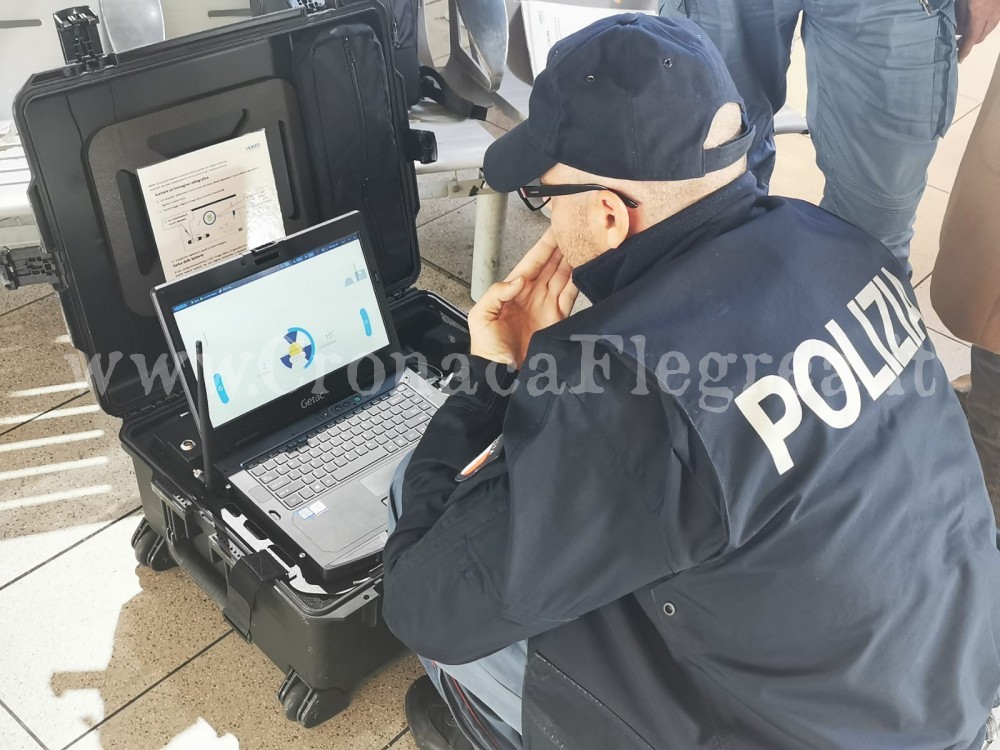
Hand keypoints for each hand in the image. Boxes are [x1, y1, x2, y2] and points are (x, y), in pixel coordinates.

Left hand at [469, 229, 578, 367]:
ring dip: (571, 261)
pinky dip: (577, 282)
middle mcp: (531, 295)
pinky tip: (583, 269)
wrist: (501, 375)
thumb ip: (496, 293)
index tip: (554, 230)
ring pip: (562, 277)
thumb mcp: (480, 316)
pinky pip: (569, 296)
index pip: (531, 263)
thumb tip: (520, 280)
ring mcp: (545, 306)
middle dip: (561, 248)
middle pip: (549, 266)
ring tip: (582, 244)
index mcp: (511, 291)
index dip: (543, 247)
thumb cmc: (486, 349)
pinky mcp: (558, 319)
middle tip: (574, 230)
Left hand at [956, 0, 999, 61]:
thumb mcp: (960, 1)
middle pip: (980, 35)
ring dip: (976, 33)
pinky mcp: (999, 6)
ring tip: (963, 32)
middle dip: (968, 42)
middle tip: (956, 44)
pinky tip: (974, 20)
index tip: (959, 58)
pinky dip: (984, 23)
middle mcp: (992, 12)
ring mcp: (998, 8)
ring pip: (988, 28)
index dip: (965, 50)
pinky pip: (993, 19)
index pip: (972, 37)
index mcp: (979, 11)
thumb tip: (956, 29)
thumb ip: (958, 13)